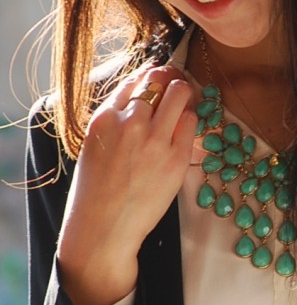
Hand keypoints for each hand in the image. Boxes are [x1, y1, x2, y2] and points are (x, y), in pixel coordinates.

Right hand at [57, 64, 195, 304]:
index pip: (134, 80)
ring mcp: (155, 139)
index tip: (159, 78)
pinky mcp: (176, 157)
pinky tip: (184, 131)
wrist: (103, 228)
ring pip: (180, 94)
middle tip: (175, 89)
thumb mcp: (95, 146)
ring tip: (182, 107)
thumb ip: (116, 121)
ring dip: (183, 97)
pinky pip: (192, 123)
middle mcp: (130, 122)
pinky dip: (190, 122)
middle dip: (169, 82)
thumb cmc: (96, 190)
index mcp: (105, 118)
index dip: (150, 76)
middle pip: (159, 80)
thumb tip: (142, 100)